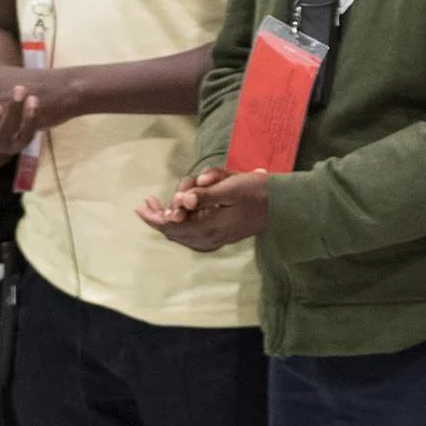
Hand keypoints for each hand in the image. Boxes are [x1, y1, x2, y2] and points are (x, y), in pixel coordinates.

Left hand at [137, 166, 267, 249]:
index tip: (141, 206)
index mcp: (210, 226)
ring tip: (171, 201)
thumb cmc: (258, 192)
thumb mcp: (230, 187)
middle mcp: (210, 237)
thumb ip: (204, 196)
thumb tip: (180, 201)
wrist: (284, 205)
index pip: (172, 227)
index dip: (153, 217)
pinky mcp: (223, 234)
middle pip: (175, 233)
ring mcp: (217, 238)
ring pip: (184, 233)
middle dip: (159, 217)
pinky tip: (184, 214)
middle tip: (149, 202)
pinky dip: (185, 224)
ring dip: (174, 217)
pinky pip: (195, 235)